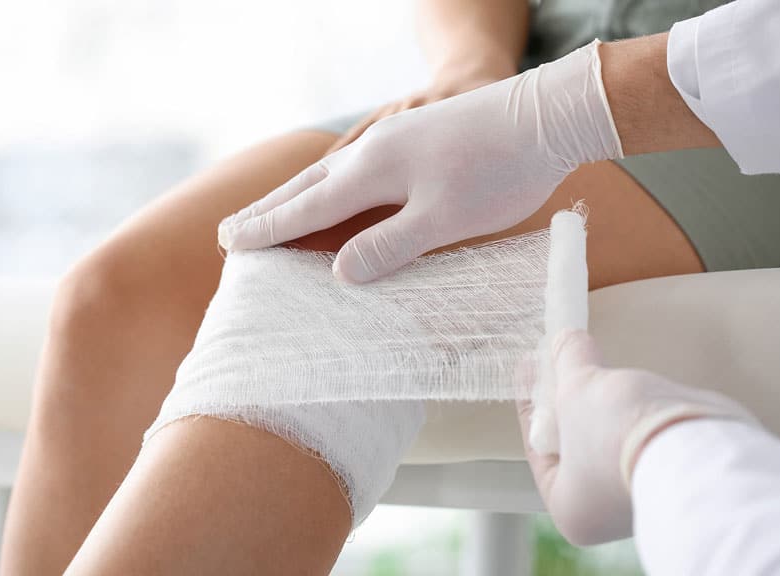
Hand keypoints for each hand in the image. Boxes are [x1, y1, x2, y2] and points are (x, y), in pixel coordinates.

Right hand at [218, 41, 622, 282]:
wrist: (548, 116)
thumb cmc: (500, 171)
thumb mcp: (444, 219)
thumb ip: (389, 246)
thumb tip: (339, 273)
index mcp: (372, 172)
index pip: (306, 209)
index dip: (269, 230)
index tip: (231, 244)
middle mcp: (373, 152)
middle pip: (306, 187)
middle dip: (267, 210)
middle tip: (231, 230)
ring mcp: (394, 140)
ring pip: (329, 175)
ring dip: (294, 197)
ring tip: (269, 215)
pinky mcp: (416, 139)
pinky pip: (354, 169)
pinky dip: (330, 189)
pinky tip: (338, 195)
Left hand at [517, 330, 757, 545]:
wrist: (694, 443)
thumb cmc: (616, 432)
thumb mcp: (575, 388)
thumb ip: (566, 361)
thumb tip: (564, 340)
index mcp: (570, 509)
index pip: (538, 448)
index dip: (532, 401)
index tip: (530, 366)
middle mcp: (609, 512)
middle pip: (576, 443)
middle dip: (570, 402)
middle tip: (564, 364)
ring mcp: (649, 493)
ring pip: (614, 438)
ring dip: (608, 405)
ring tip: (599, 369)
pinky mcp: (682, 470)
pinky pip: (648, 435)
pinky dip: (640, 411)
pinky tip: (636, 386)